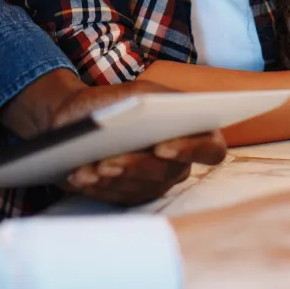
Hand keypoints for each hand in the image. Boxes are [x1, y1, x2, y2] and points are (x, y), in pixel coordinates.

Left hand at [6, 71, 227, 206]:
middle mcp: (180, 162)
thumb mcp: (132, 91)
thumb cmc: (112, 101)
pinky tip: (79, 177)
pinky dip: (97, 186)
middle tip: (107, 162)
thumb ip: (148, 99)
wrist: (79, 117)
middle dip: (134, 166)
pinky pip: (120, 197)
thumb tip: (148, 114)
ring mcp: (157, 182)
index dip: (190, 149)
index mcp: (192, 131)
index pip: (210, 148)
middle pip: (167, 172)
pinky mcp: (134, 196)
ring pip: (140, 187)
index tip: (162, 147)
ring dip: (111, 179)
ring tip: (85, 169)